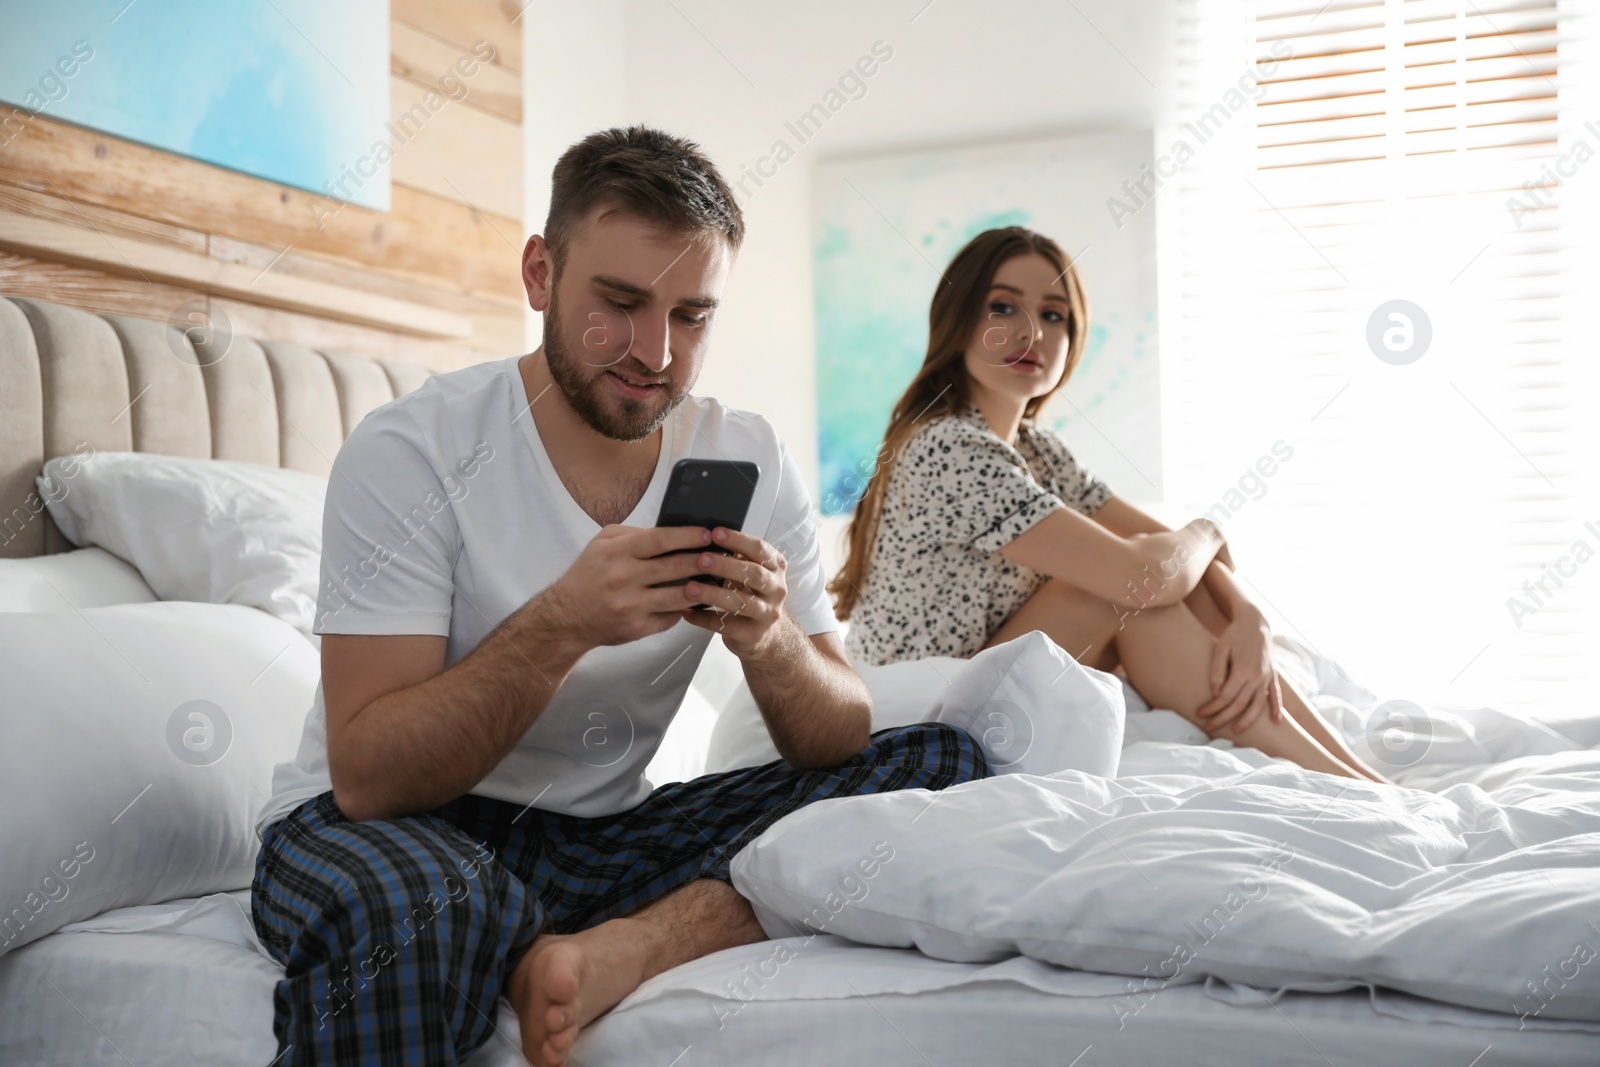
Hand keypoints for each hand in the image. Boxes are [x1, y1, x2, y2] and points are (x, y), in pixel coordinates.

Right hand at [539, 525, 715, 647]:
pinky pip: (671, 617)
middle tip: (722, 555)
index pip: (660, 539)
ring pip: (679, 595)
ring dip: (702, 587)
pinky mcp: (637, 628)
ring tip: (716, 579)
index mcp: (617, 553)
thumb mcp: (601, 545)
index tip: (708, 534)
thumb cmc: (588, 576)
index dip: (688, 536)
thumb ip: (632, 534)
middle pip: (675, 567)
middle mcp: (624, 578)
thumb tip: (670, 531)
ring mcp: (631, 606)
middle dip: (704, 560)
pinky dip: (685, 609)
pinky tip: (696, 601)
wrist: (565, 618)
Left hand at [678, 527, 790, 657]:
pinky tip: (687, 611)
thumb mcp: (750, 572)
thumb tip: (703, 537)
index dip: (738, 540)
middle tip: (700, 559)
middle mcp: (776, 589)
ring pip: (740, 602)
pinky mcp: (753, 634)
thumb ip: (735, 557)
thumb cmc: (751, 594)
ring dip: (713, 594)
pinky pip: (725, 625)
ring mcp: (767, 614)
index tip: (714, 533)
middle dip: (725, 566)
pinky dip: (703, 618)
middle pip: (753, 574)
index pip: (760, 549)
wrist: (764, 632)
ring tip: (690, 588)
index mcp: (775, 567)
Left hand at [1195, 604, 1282, 734]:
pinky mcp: (1273, 675)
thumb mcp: (1220, 648)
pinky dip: (1277, 709)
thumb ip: (1217, 671)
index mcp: (1243, 670)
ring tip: (1236, 731)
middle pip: (1240, 705)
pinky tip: (1276, 722)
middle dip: (1223, 718)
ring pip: (1258, 705)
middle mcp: (1258, 677)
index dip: (1212, 707)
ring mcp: (1267, 677)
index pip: (1226, 697)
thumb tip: (1216, 693)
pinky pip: (1276, 695)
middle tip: (1210, 727)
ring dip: (1248, 720)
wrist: (1255, 623)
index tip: (1200, 714)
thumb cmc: (1234, 635)